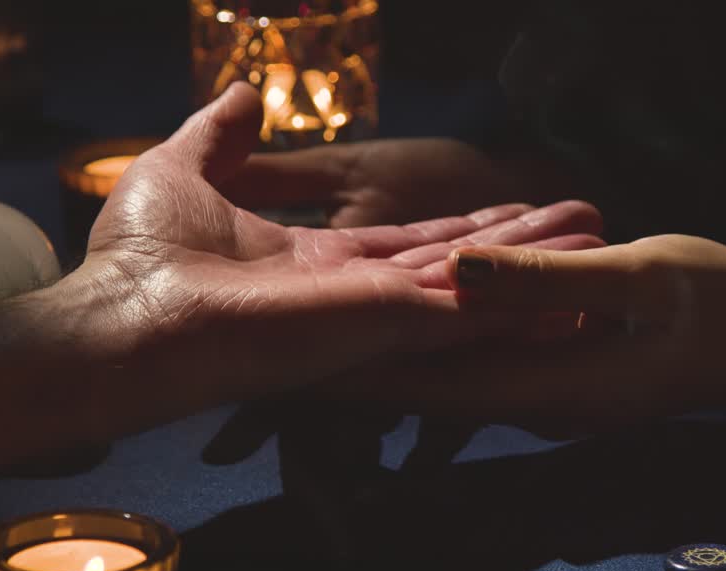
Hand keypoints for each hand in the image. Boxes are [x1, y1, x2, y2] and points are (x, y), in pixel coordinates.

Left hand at [70, 83, 604, 416]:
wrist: (126, 316)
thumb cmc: (141, 259)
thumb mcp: (184, 170)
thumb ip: (224, 135)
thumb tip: (247, 91)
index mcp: (313, 263)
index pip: (405, 241)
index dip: (459, 223)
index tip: (509, 203)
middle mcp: (355, 293)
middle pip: (454, 261)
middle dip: (517, 243)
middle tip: (582, 222)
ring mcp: (374, 312)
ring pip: (474, 282)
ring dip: (537, 263)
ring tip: (598, 242)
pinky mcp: (383, 323)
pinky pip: (469, 307)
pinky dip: (523, 294)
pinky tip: (575, 286)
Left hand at [332, 235, 725, 435]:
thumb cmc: (725, 306)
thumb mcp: (642, 276)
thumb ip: (547, 278)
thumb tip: (455, 271)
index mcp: (554, 390)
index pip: (437, 394)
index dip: (365, 383)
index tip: (297, 372)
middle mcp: (538, 405)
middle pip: (429, 398)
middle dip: (360, 383)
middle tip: (282, 360)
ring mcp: (546, 395)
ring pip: (449, 386)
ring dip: (392, 368)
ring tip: (320, 347)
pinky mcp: (555, 376)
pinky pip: (480, 368)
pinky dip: (440, 349)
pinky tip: (402, 326)